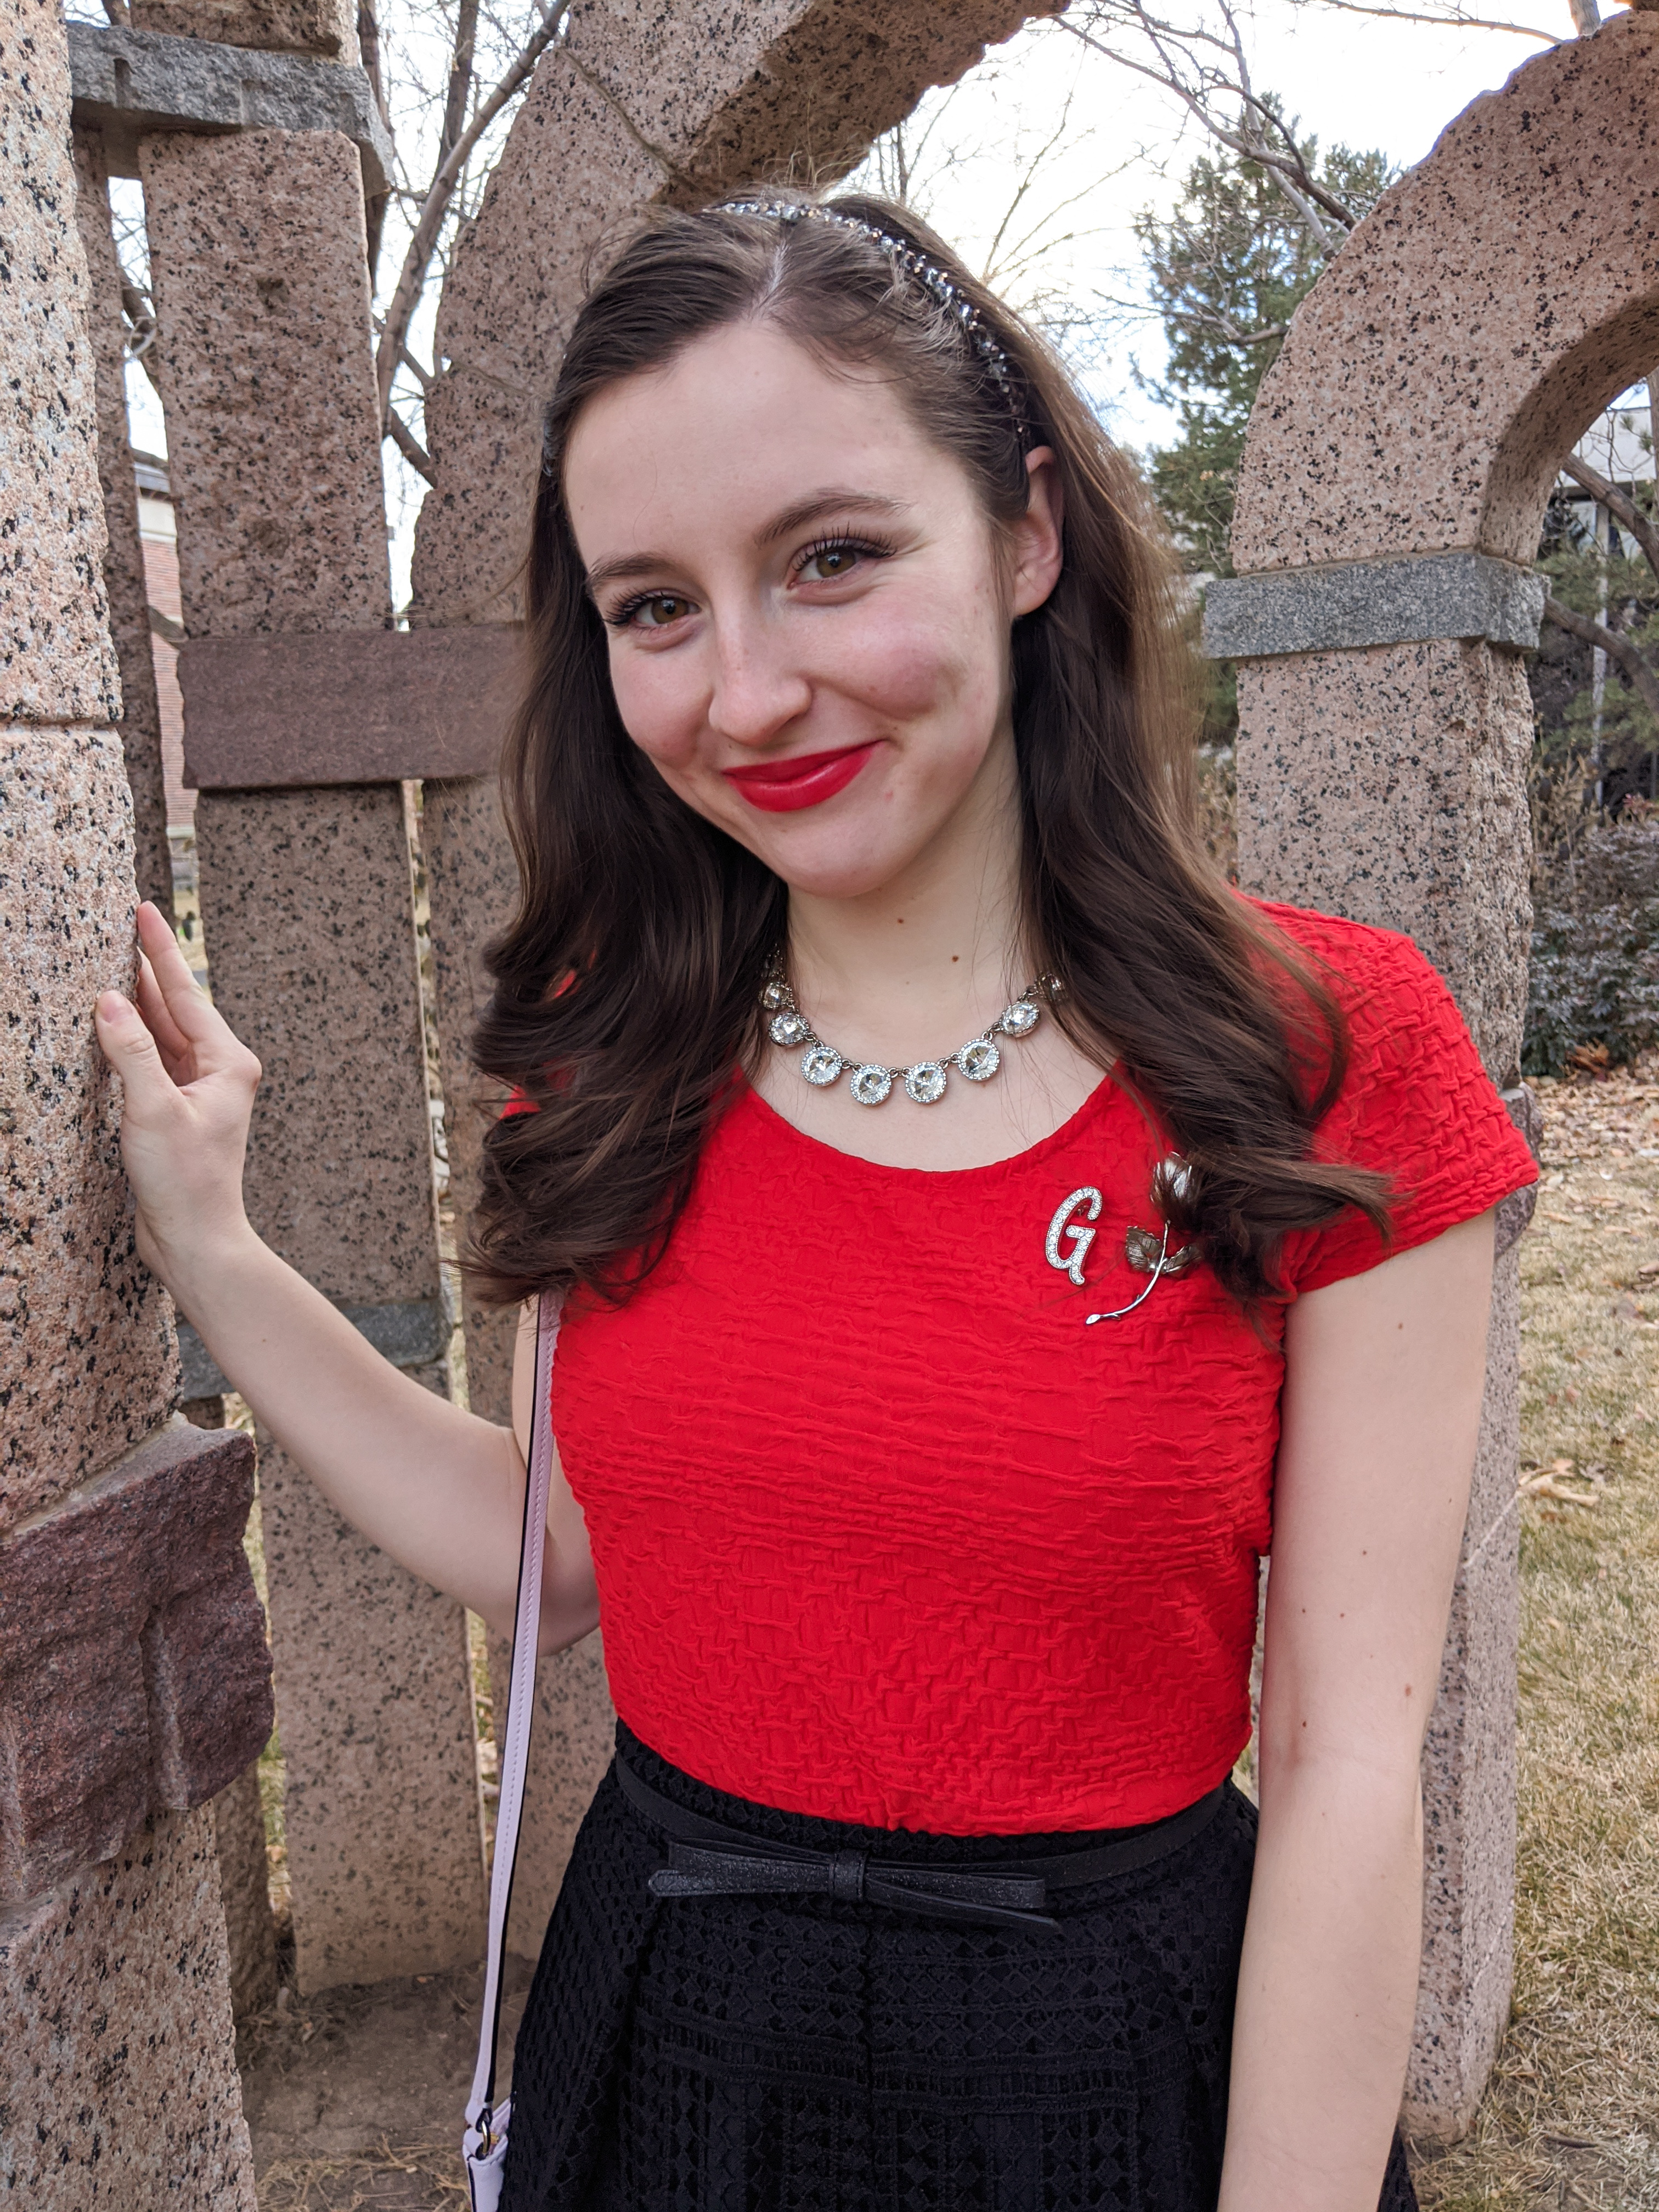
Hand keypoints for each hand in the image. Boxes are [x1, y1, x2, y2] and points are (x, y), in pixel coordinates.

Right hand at [94, 902, 262, 1291]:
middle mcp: (220, 1071)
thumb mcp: (152, 1110)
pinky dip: (131, 1040)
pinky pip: (153, 1061)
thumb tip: (110, 1000)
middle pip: (176, 1008)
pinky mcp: (179, 1112)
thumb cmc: (183, 1182)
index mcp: (228, 1063)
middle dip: (149, 968)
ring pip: (163, 1034)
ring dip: (138, 1003)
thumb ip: (130, 1052)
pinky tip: (112, 1023)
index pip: (185, 993)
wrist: (194, 1241)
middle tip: (126, 926)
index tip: (143, 910)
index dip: (160, 950)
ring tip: (114, 963)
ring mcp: (200, 1091)